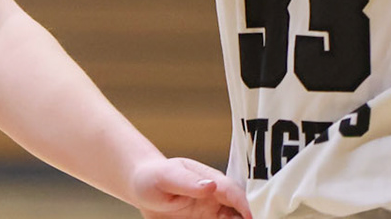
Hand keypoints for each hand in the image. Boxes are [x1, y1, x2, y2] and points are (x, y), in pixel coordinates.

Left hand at [127, 156, 252, 218]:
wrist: (140, 188)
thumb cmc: (154, 177)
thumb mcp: (167, 176)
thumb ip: (188, 182)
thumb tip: (212, 184)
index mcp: (210, 180)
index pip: (232, 191)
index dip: (243, 204)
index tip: (250, 217)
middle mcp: (215, 198)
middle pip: (238, 210)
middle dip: (245, 218)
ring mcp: (210, 213)